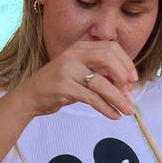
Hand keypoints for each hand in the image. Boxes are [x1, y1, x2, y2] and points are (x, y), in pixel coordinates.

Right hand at [17, 40, 138, 119]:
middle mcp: (73, 54)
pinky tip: (113, 115)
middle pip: (108, 58)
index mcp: (79, 48)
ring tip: (127, 110)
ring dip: (118, 98)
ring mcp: (67, 70)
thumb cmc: (57, 86)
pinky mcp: (63, 87)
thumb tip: (126, 85)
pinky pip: (92, 98)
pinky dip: (106, 107)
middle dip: (123, 76)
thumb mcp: (78, 73)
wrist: (29, 97)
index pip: (110, 47)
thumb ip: (99, 74)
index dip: (126, 62)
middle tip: (130, 92)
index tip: (133, 79)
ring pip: (101, 83)